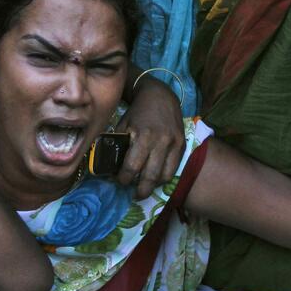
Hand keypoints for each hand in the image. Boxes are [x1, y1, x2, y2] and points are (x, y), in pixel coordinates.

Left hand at [114, 76, 185, 198]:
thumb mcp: (123, 124)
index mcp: (143, 135)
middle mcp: (160, 141)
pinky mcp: (182, 144)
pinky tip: (156, 178)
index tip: (120, 181)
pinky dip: (164, 177)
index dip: (124, 179)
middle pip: (150, 176)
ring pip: (164, 176)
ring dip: (153, 186)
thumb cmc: (137, 111)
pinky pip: (174, 169)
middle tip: (134, 194)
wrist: (160, 95)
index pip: (132, 166)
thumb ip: (118, 143)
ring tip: (145, 187)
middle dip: (140, 190)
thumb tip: (109, 164)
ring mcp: (174, 143)